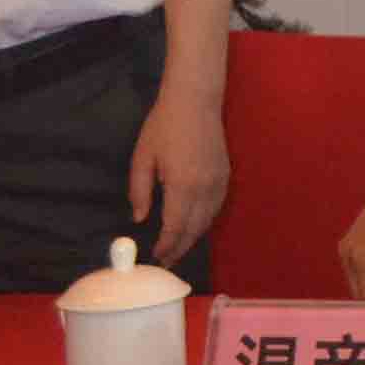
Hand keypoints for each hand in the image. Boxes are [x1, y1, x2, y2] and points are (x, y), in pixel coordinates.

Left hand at [127, 84, 231, 268]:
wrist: (195, 102)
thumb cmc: (163, 127)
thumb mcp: (142, 158)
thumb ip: (140, 191)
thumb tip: (139, 218)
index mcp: (182, 185)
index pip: (175, 227)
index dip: (166, 246)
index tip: (155, 257)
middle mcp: (204, 188)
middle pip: (195, 229)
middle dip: (180, 248)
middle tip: (166, 262)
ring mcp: (219, 182)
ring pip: (208, 220)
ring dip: (194, 237)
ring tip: (179, 248)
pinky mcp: (225, 175)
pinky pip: (217, 207)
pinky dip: (206, 221)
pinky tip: (195, 225)